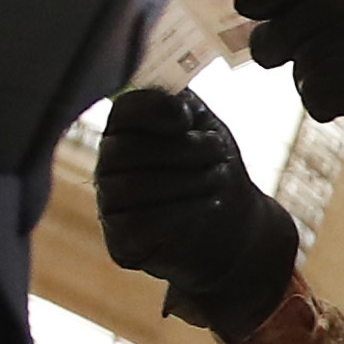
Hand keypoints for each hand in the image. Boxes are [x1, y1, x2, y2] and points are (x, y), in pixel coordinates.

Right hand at [93, 86, 299, 333]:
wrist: (235, 224)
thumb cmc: (212, 167)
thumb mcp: (203, 124)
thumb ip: (183, 103)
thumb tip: (174, 102)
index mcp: (124, 129)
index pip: (122, 110)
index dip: (153, 109)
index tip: (187, 118)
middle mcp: (109, 165)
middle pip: (127, 151)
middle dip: (183, 149)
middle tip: (219, 152)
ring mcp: (110, 204)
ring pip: (133, 186)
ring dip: (188, 179)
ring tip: (219, 178)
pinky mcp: (121, 241)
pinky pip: (141, 223)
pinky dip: (183, 211)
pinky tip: (210, 204)